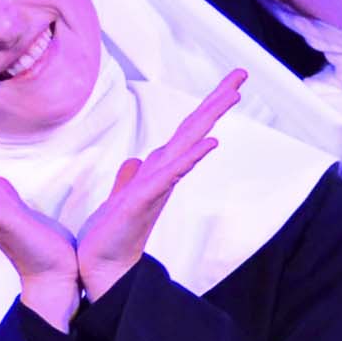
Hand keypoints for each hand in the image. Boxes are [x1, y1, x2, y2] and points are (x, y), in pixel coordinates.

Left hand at [72, 74, 240, 300]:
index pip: (185, 132)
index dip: (205, 107)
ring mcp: (158, 186)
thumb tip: (137, 161)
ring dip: (210, 118)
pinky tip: (211, 143)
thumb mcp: (120, 196)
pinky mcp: (145, 200)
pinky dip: (192, 158)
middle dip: (216, 100)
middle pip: (193, 130)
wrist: (100, 266)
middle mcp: (164, 174)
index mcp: (158, 170)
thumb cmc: (111, 235)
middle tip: (242, 74)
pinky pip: (173, 174)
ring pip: (188, 145)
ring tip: (233, 94)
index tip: (228, 85)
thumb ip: (130, 178)